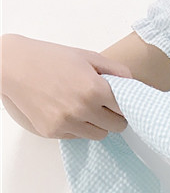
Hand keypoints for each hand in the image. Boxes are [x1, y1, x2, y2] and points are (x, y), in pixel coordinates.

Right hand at [1, 34, 131, 139]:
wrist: (12, 65)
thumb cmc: (50, 58)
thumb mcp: (87, 56)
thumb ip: (116, 70)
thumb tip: (135, 84)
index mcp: (95, 89)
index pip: (125, 110)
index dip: (124, 105)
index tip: (119, 102)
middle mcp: (83, 109)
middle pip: (117, 126)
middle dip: (114, 117)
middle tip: (104, 107)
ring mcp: (67, 123)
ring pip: (99, 135)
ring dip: (97, 124)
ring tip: (85, 109)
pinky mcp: (53, 132)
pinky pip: (78, 136)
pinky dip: (78, 127)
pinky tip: (67, 111)